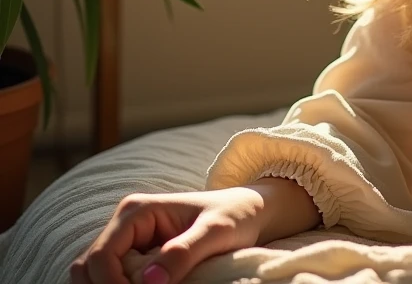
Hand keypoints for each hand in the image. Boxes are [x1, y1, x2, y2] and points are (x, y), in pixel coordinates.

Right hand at [68, 186, 267, 283]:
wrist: (248, 213)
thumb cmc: (234, 215)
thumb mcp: (216, 232)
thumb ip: (184, 252)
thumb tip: (149, 281)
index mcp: (137, 211)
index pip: (101, 257)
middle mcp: (125, 225)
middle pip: (87, 269)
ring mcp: (127, 243)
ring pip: (93, 278)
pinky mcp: (135, 260)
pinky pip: (111, 282)